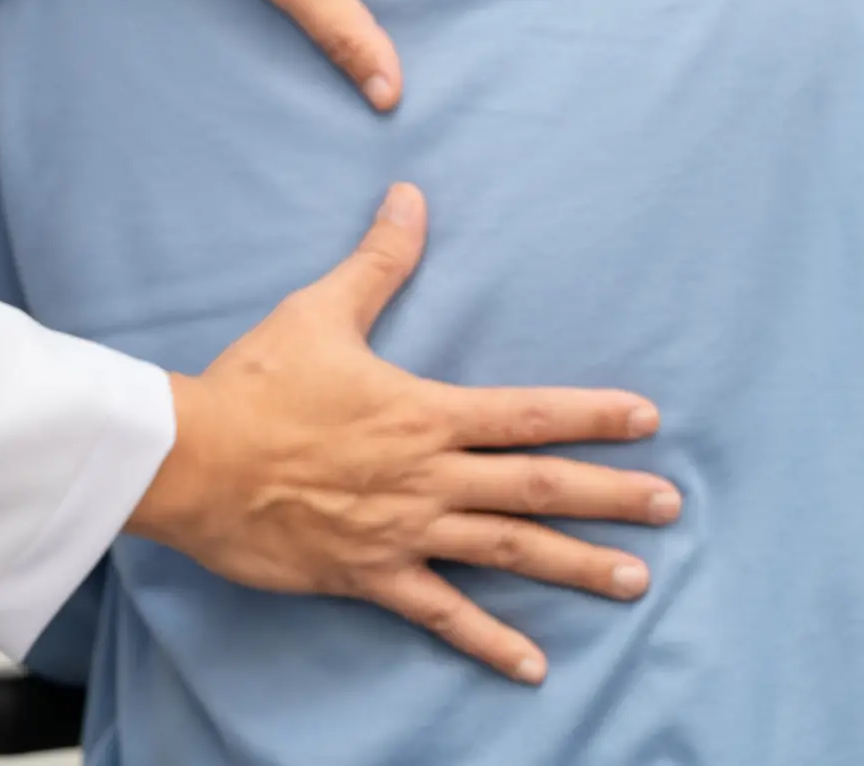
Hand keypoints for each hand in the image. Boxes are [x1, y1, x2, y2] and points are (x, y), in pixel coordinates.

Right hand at [124, 184, 681, 683]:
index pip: (529, 414)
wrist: (192, 459)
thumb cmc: (255, 384)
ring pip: (508, 552)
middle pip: (537, 488)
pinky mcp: (370, 575)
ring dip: (576, 566)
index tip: (649, 420)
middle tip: (671, 506)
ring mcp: (404, 531)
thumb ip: (376, 263)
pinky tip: (534, 666)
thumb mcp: (319, 313)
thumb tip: (410, 198)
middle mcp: (428, 476)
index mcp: (424, 413)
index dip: (594, 416)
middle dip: (611, 497)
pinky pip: (441, 614)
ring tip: (636, 581)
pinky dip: (489, 641)